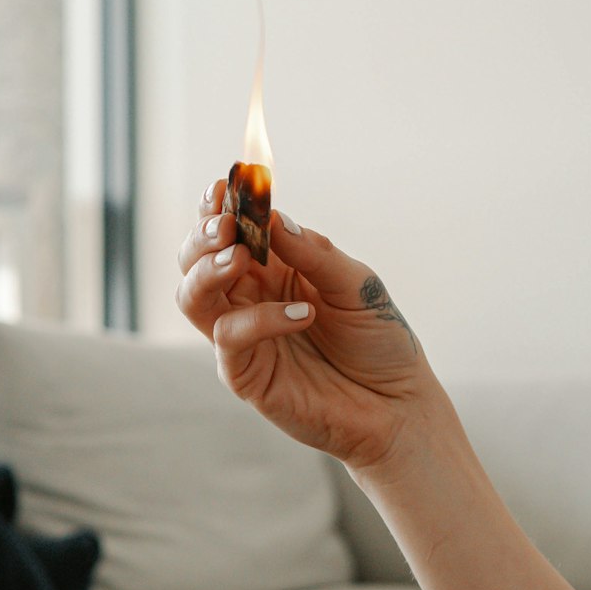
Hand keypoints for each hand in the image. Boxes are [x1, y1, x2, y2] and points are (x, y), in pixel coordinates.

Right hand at [175, 179, 438, 471]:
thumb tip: (274, 218)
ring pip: (192, 297)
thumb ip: (313, 252)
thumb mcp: (356, 284)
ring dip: (208, 270)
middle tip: (226, 225)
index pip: (230, 230)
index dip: (219, 207)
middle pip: (194, 260)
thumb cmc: (378, 341)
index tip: (224, 184)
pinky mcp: (246, 375)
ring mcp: (242, 338)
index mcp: (271, 268)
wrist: (397, 405)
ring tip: (239, 257)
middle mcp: (248, 299)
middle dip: (202, 236)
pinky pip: (230, 338)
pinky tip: (303, 313)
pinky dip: (260, 319)